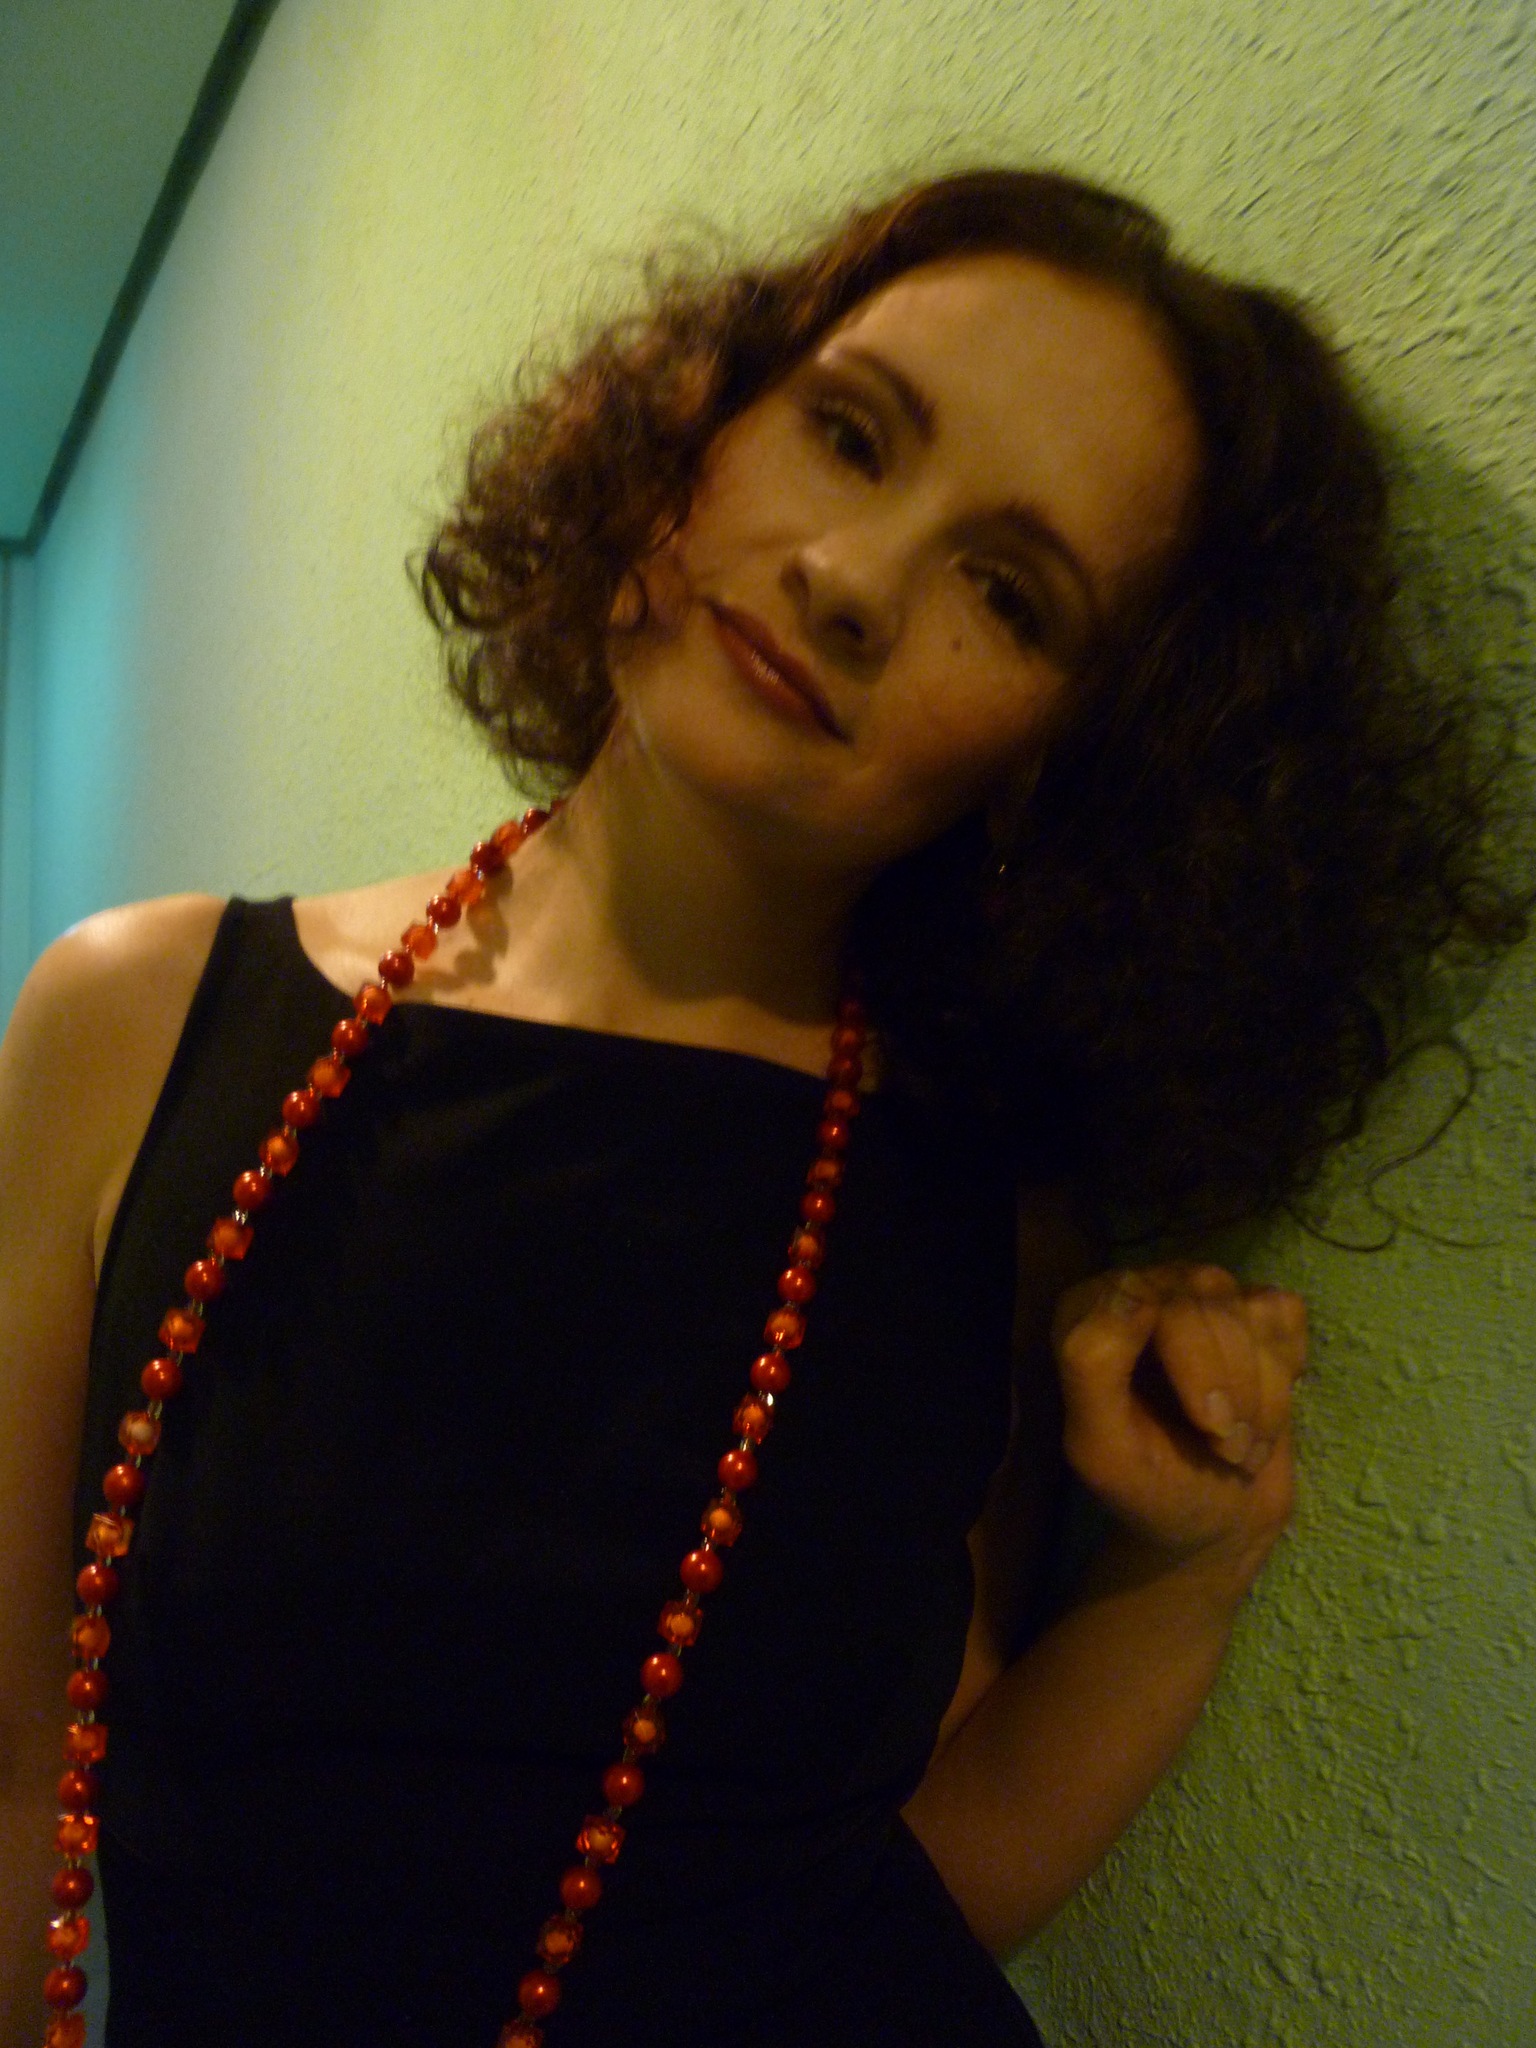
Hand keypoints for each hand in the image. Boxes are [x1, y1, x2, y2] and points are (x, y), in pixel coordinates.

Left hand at [1051, 1264, 1307, 1592]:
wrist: (1218, 1523)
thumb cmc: (1151, 1489)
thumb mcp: (1102, 1448)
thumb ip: (1092, 1364)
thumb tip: (1132, 1292)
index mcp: (1089, 1313)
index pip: (1142, 1295)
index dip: (1194, 1363)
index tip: (1210, 1427)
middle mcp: (1144, 1290)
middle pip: (1204, 1297)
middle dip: (1231, 1385)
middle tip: (1228, 1449)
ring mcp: (1202, 1294)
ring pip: (1249, 1307)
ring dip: (1261, 1394)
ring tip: (1239, 1445)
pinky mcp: (1253, 1310)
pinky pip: (1283, 1314)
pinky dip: (1283, 1376)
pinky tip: (1262, 1414)